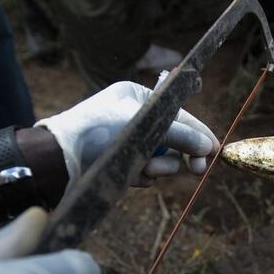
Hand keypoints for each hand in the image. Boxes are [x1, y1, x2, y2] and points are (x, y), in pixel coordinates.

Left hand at [36, 81, 218, 185]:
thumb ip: (180, 135)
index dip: (199, 132)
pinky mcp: (121, 164)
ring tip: (146, 169)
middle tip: (198, 171)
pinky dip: (143, 176)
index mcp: (139, 96)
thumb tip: (209, 147)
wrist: (59, 160)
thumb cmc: (97, 131)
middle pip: (174, 138)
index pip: (179, 113)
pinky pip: (146, 172)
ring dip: (159, 166)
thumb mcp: (143, 127)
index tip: (215, 149)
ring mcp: (128, 142)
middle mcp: (135, 117)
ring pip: (162, 158)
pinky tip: (132, 176)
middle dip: (182, 155)